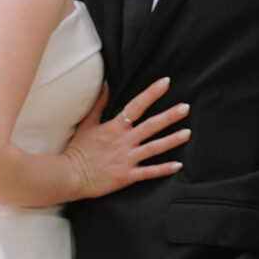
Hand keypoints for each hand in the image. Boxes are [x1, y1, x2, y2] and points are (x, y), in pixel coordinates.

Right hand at [61, 80, 189, 201]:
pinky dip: (164, 169)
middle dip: (170, 116)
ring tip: (188, 133)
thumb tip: (107, 85)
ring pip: (154, 148)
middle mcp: (124, 141)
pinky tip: (178, 165)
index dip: (152, 93)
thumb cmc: (78, 150)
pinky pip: (149, 172)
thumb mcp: (87, 124)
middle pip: (151, 126)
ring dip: (172, 140)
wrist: (70, 175)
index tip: (166, 82)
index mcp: (114, 127)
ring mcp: (127, 159)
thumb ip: (99, 105)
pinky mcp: (127, 176)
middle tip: (186, 107)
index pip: (136, 106)